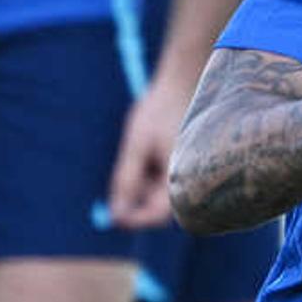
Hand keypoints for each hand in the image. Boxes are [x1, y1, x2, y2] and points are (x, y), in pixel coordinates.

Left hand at [108, 76, 190, 228]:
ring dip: (140, 182)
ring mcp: (185, 173)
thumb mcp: (137, 146)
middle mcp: (188, 180)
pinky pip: (160, 180)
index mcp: (182, 178)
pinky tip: (149, 142)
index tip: (114, 216)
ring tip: (141, 145)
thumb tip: (116, 214)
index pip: (157, 217)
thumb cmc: (160, 110)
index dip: (134, 220)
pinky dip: (147, 172)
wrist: (183, 81)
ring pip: (156, 193)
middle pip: (156, 207)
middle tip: (126, 166)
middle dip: (135, 198)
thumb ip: (127, 180)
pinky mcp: (180, 164)